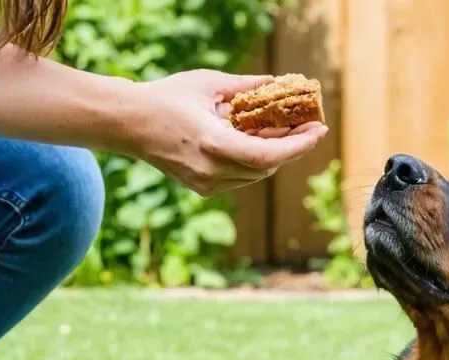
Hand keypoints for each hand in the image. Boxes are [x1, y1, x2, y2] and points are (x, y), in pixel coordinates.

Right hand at [129, 70, 327, 195]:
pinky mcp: (201, 188)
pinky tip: (258, 140)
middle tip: (307, 124)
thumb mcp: (209, 83)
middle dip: (291, 147)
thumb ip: (246, 87)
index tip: (319, 130)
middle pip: (266, 167)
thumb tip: (276, 82)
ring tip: (285, 130)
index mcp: (213, 144)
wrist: (129, 124)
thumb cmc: (166, 98)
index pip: (269, 157)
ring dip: (273, 155)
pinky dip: (253, 161)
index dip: (299, 146)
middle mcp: (211, 171)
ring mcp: (205, 184)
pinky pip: (239, 177)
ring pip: (255, 175)